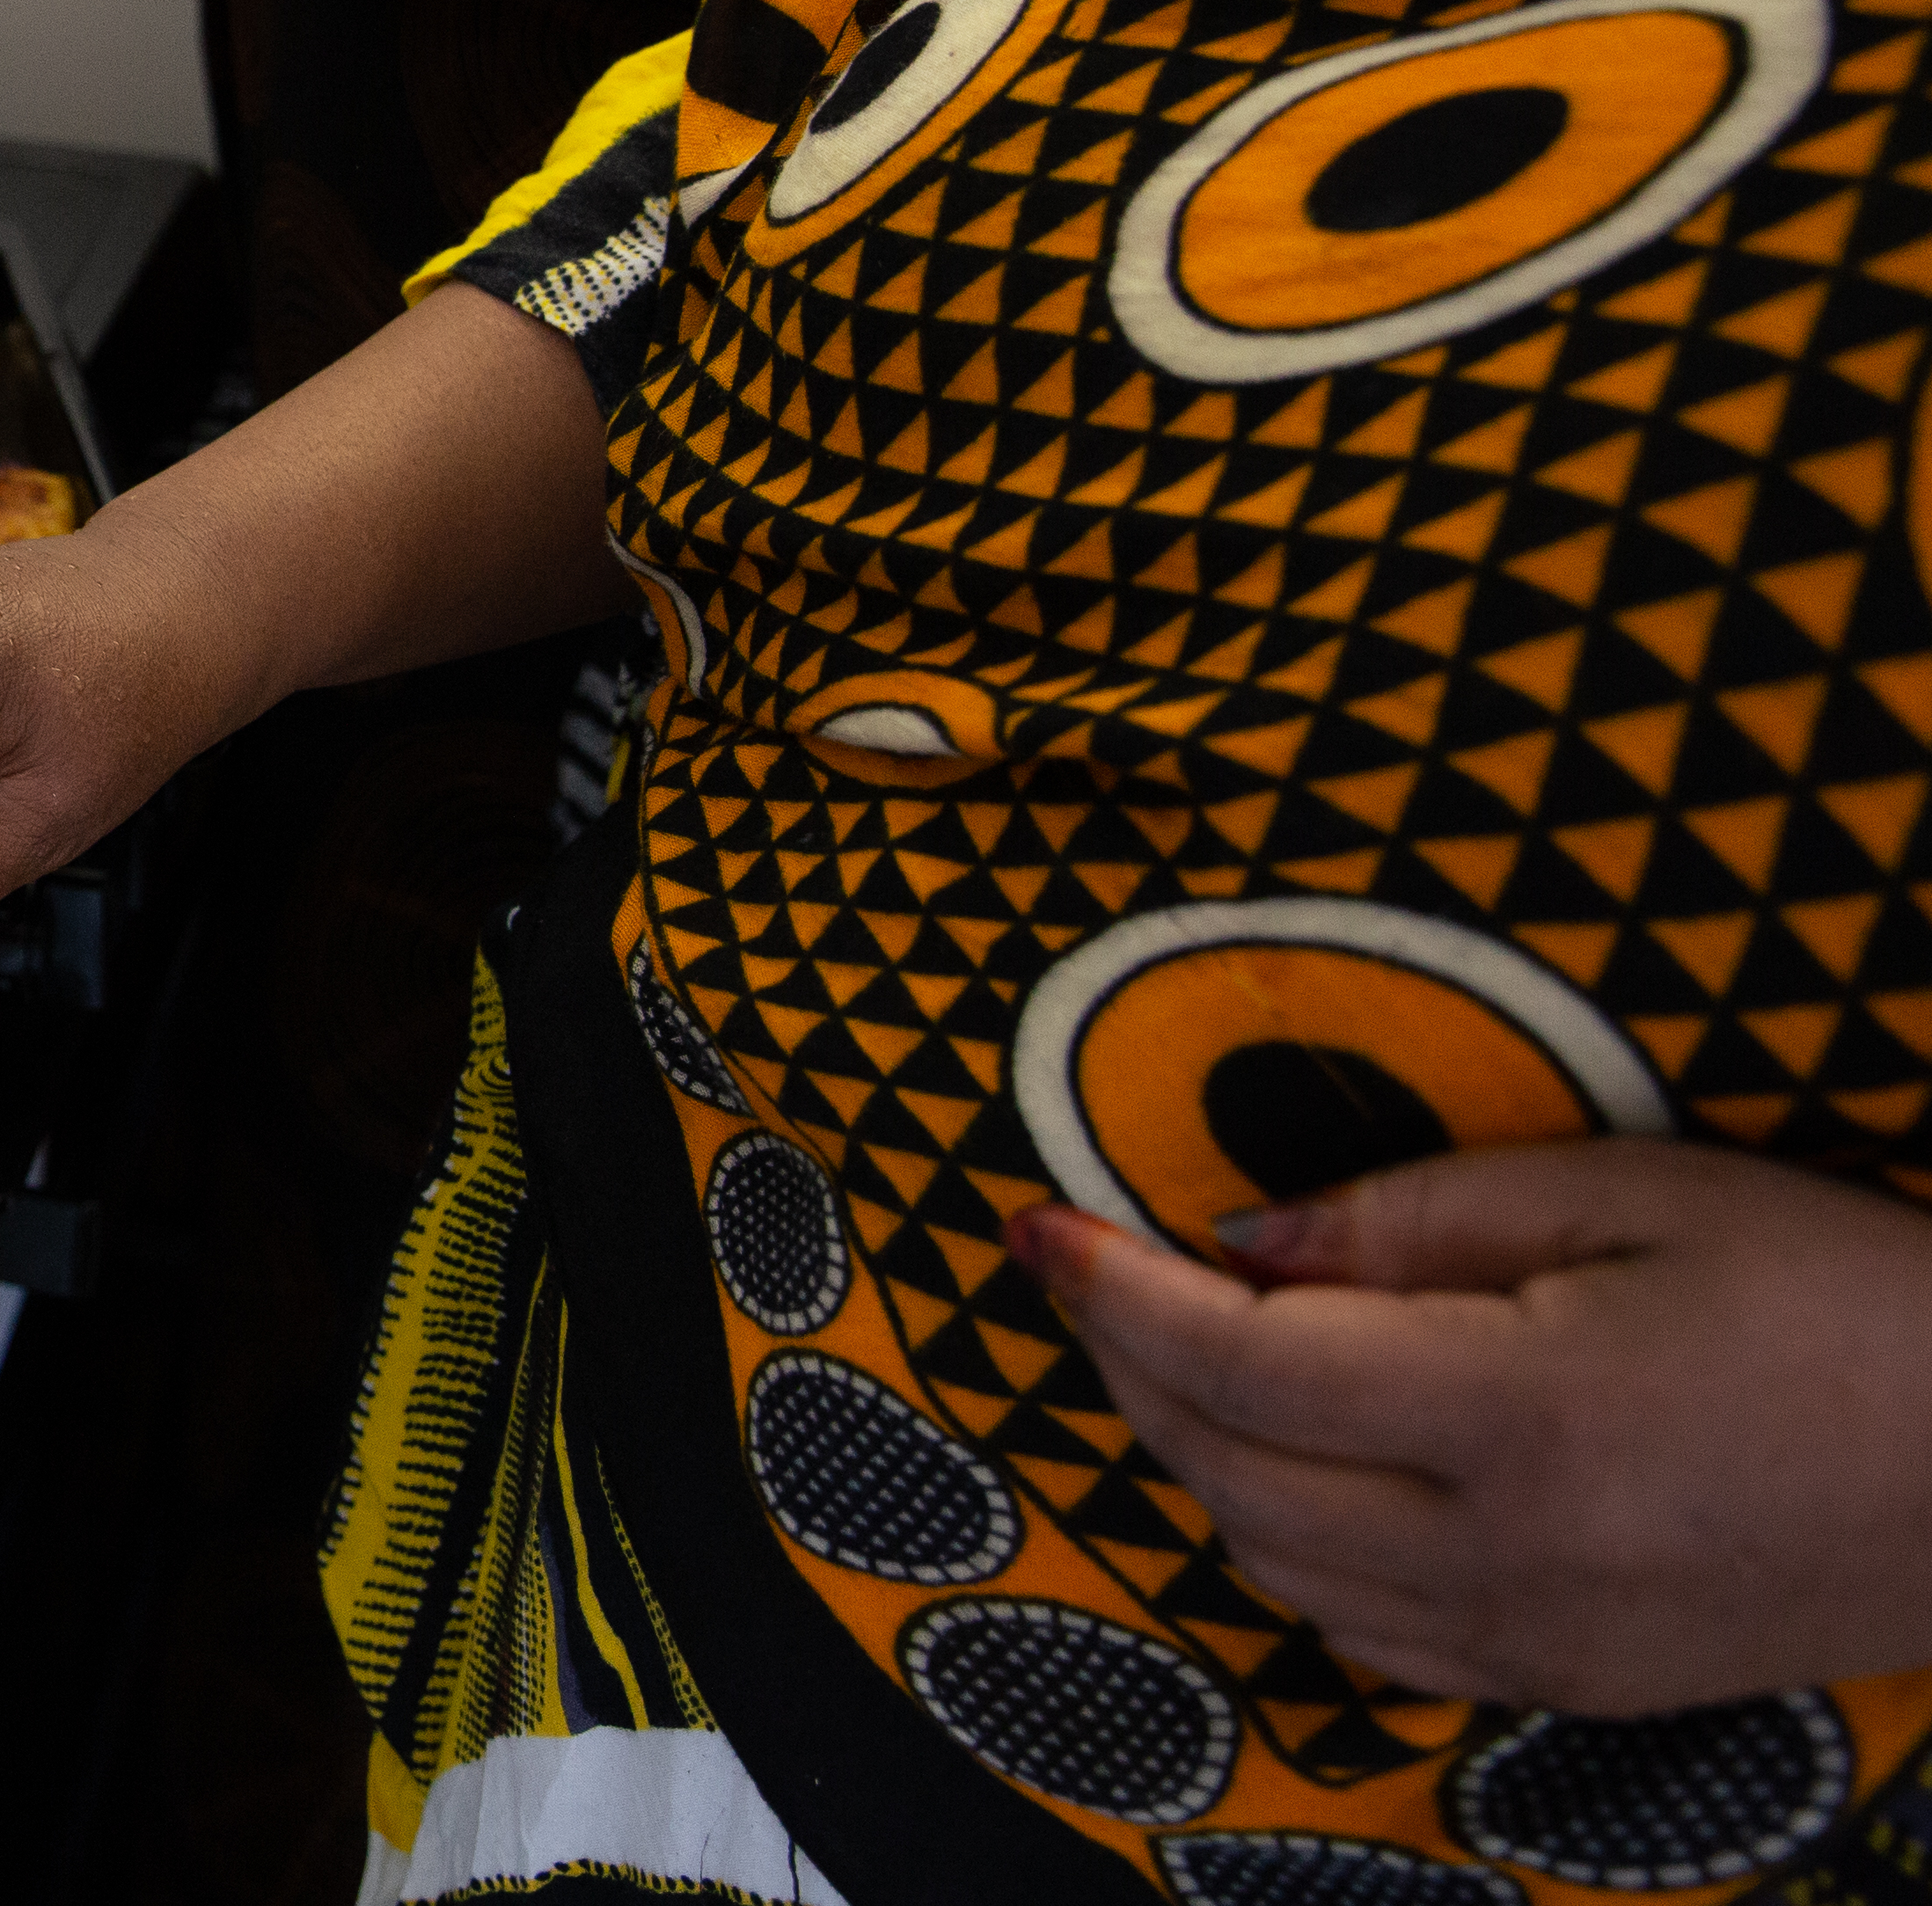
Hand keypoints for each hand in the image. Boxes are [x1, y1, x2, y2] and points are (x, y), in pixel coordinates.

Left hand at [1012, 1141, 1931, 1711]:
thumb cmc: (1845, 1295)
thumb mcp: (1634, 1193)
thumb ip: (1410, 1218)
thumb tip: (1233, 1244)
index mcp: (1521, 1421)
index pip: (1236, 1362)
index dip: (1110, 1286)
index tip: (1035, 1218)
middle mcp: (1511, 1559)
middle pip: (1227, 1470)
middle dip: (1130, 1362)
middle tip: (1096, 1266)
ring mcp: (1540, 1643)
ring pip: (1273, 1566)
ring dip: (1201, 1455)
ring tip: (1192, 1345)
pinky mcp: (1572, 1686)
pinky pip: (1364, 1634)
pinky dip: (1290, 1543)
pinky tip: (1304, 1458)